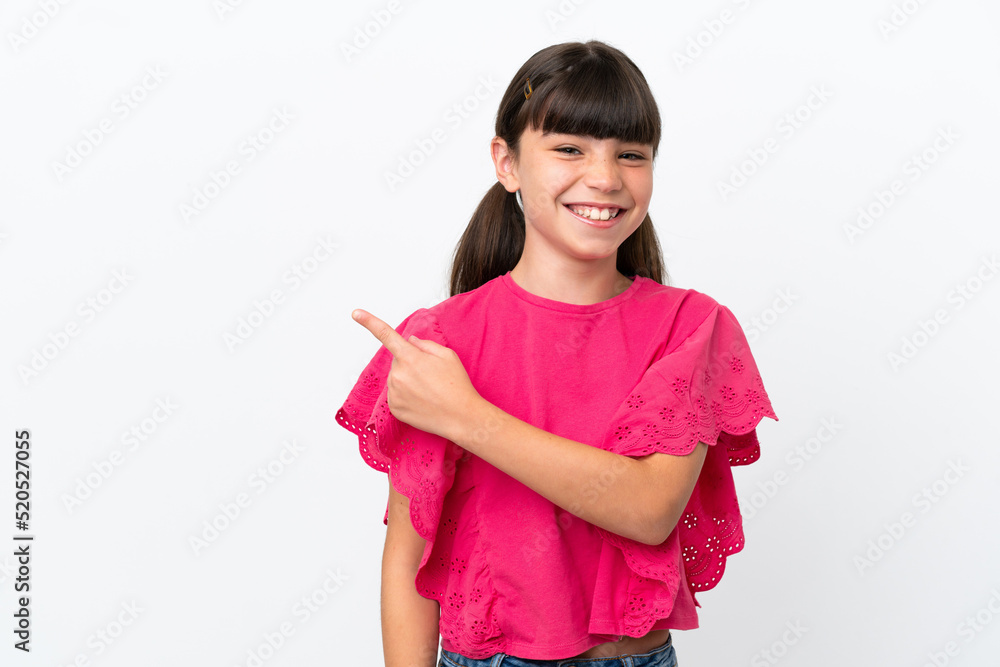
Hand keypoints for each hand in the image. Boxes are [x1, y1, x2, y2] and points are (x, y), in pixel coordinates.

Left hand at [351, 308, 480, 441]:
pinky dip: (406, 396)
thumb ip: (425, 344)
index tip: (356, 313)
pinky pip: (396, 395)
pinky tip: (423, 401)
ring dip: (408, 381)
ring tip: (430, 391)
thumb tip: (410, 341)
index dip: (370, 322)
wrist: (461, 417)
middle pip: (398, 361)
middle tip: (431, 376)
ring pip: (396, 379)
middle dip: (411, 364)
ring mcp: (394, 393)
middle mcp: (398, 374)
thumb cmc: (457, 386)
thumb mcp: (448, 355)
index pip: (386, 335)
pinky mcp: (394, 408)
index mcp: (410, 357)